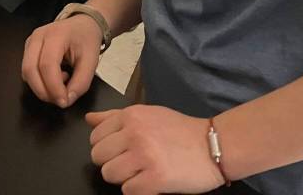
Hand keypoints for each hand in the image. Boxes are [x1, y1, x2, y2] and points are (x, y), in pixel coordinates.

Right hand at [22, 14, 102, 106]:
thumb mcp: (91, 60)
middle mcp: (38, 36)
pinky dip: (38, 81)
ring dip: (41, 87)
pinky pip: (27, 71)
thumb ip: (81, 82)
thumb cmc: (86, 39)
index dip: (53, 87)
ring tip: (61, 83)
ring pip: (26, 72)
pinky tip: (54, 77)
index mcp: (56, 34)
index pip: (47, 65)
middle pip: (30, 69)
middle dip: (43, 91)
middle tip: (60, 99)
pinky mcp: (28, 49)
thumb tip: (67, 100)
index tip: (64, 102)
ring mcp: (30, 41)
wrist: (83, 24)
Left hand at [86, 105, 225, 194]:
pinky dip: (138, 190)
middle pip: (98, 157)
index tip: (122, 150)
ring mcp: (144, 156)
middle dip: (113, 163)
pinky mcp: (154, 178)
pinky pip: (128, 191)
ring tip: (143, 172)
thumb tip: (89, 118)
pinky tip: (152, 181)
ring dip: (124, 178)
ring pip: (110, 175)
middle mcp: (134, 133)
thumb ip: (115, 117)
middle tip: (133, 163)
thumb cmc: (180, 131)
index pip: (95, 136)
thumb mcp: (148, 115)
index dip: (106, 147)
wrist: (213, 146)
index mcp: (131, 115)